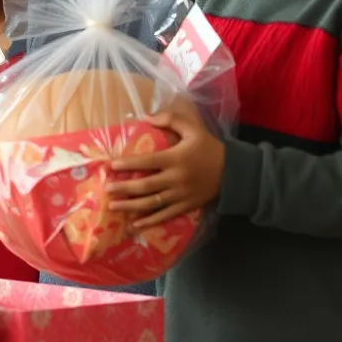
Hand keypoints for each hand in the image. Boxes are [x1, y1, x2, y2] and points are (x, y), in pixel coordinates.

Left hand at [107, 100, 225, 228]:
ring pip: (152, 203)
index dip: (129, 164)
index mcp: (176, 158)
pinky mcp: (186, 206)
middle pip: (146, 186)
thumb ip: (170, 119)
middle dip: (124, 188)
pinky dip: (150, 221)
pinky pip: (165, 215)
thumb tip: (145, 116)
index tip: (111, 165)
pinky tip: (135, 225)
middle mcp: (176, 179)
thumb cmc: (209, 147)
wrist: (234, 172)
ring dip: (132, 206)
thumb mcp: (193, 128)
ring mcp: (181, 195)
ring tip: (113, 207)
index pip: (147, 162)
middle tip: (107, 189)